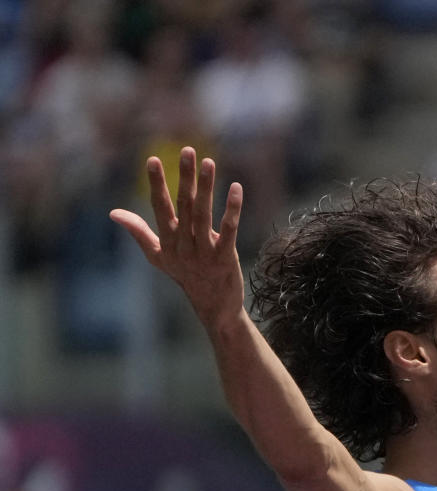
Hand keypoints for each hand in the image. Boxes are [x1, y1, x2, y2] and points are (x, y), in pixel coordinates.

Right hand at [110, 147, 244, 331]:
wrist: (213, 306)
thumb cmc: (185, 276)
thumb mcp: (157, 256)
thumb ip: (138, 232)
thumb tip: (113, 213)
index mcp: (167, 241)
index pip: (160, 207)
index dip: (156, 184)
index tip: (153, 159)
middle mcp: (183, 245)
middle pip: (183, 206)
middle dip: (184, 177)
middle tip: (188, 150)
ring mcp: (204, 252)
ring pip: (203, 214)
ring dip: (206, 187)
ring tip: (209, 162)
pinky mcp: (225, 258)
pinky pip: (228, 230)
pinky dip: (232, 209)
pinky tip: (236, 188)